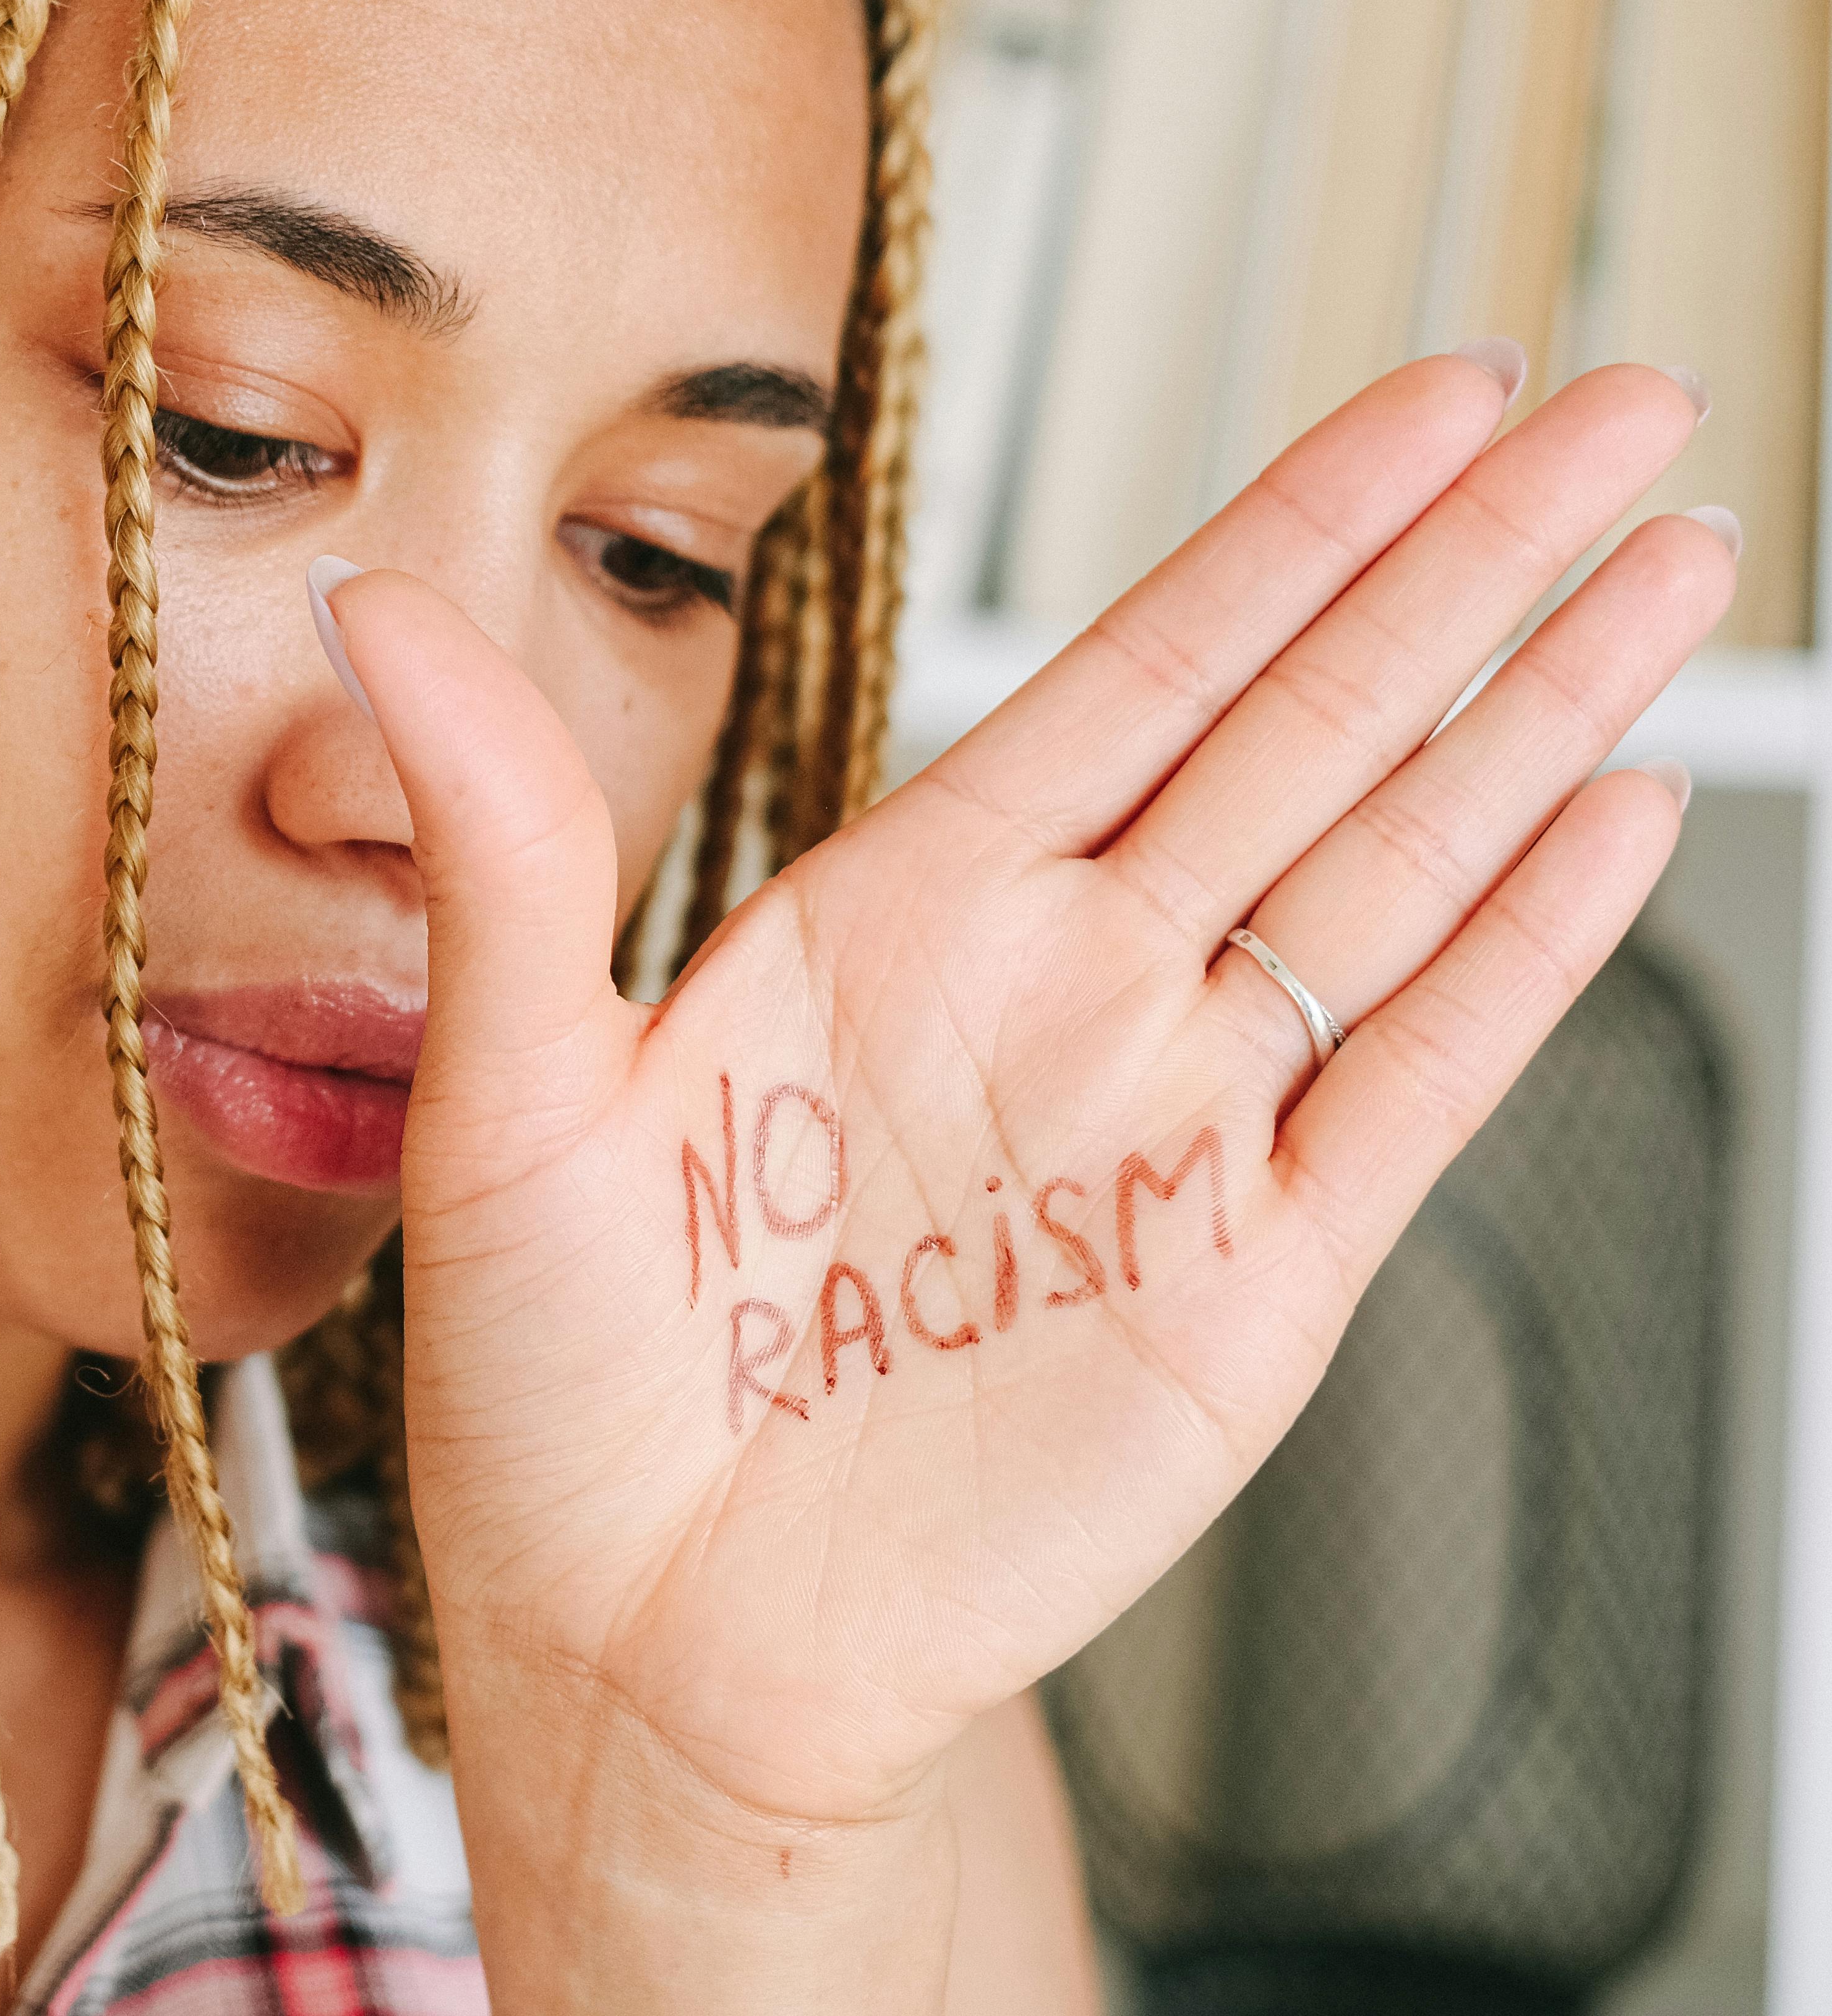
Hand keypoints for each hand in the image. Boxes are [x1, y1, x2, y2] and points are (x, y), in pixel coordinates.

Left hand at [325, 359, 1723, 1969]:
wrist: (643, 1644)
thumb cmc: (557, 1387)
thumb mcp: (506, 1088)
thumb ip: (501, 835)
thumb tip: (370, 606)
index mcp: (898, 915)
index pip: (1143, 669)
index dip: (1293, 530)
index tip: (1427, 397)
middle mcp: (1059, 990)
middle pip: (1313, 725)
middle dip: (1474, 563)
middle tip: (1619, 405)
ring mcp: (1170, 1127)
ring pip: (1396, 870)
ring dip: (1542, 716)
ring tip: (1671, 562)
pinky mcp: (1245, 1284)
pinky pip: (1406, 1083)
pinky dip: (1519, 956)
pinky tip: (1617, 824)